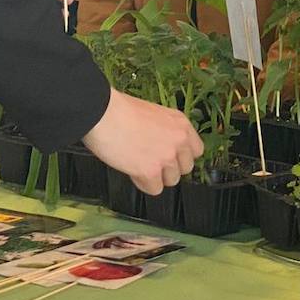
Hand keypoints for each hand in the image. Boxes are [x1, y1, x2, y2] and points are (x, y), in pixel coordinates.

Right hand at [82, 89, 202, 195]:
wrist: (102, 113)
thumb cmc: (120, 110)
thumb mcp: (154, 113)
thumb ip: (166, 131)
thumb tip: (164, 147)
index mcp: (181, 124)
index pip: (197, 151)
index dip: (181, 156)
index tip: (170, 157)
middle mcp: (179, 141)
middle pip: (186, 168)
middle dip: (169, 168)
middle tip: (151, 162)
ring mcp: (166, 157)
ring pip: (172, 181)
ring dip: (156, 177)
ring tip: (139, 165)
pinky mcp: (151, 171)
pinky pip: (155, 189)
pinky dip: (143, 184)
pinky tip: (132, 172)